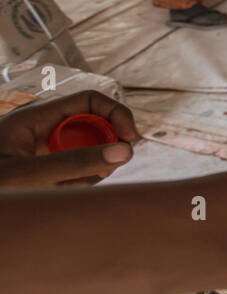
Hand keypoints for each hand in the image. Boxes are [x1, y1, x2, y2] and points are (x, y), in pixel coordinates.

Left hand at [0, 91, 139, 187]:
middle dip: (106, 147)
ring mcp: (44, 150)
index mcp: (36, 118)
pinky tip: (61, 193)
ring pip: (88, 151)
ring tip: (70, 188)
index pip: (90, 100)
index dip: (117, 114)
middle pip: (94, 125)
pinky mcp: (44, 169)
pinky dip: (79, 183)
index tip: (130, 140)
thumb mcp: (28, 176)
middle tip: (105, 171)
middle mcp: (43, 129)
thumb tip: (126, 150)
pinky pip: (76, 170)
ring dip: (91, 170)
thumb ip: (76, 164)